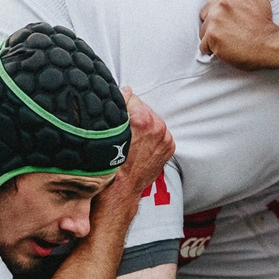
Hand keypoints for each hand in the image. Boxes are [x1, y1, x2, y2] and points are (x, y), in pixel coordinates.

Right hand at [104, 89, 175, 203]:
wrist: (121, 187)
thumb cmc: (111, 162)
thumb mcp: (108, 130)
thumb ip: (119, 105)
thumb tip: (125, 91)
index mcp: (143, 120)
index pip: (131, 97)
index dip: (121, 105)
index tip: (117, 114)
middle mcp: (158, 128)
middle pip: (143, 108)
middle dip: (133, 115)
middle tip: (123, 130)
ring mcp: (165, 138)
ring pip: (152, 120)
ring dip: (143, 126)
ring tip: (131, 139)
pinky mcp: (169, 147)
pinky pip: (159, 133)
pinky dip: (151, 136)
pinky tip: (140, 145)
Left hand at [198, 0, 278, 67]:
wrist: (269, 45)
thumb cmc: (265, 24)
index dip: (218, 5)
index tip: (226, 14)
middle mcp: (223, 1)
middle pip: (205, 10)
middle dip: (214, 19)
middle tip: (228, 29)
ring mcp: (216, 18)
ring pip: (203, 28)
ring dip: (212, 34)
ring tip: (227, 40)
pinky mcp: (212, 36)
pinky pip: (203, 44)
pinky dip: (211, 49)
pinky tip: (222, 49)